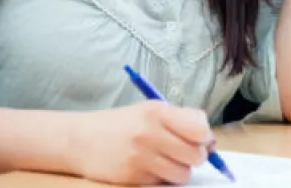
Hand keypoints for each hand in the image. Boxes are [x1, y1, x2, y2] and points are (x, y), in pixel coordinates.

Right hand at [68, 102, 213, 185]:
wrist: (80, 140)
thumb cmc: (122, 123)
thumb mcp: (150, 110)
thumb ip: (181, 119)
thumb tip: (210, 140)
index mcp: (157, 112)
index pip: (199, 129)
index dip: (205, 137)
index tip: (200, 139)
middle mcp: (149, 133)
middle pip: (196, 154)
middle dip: (196, 156)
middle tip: (185, 152)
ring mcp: (139, 157)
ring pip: (182, 174)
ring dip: (180, 170)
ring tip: (168, 160)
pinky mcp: (132, 177)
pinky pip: (163, 183)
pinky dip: (162, 177)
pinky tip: (150, 167)